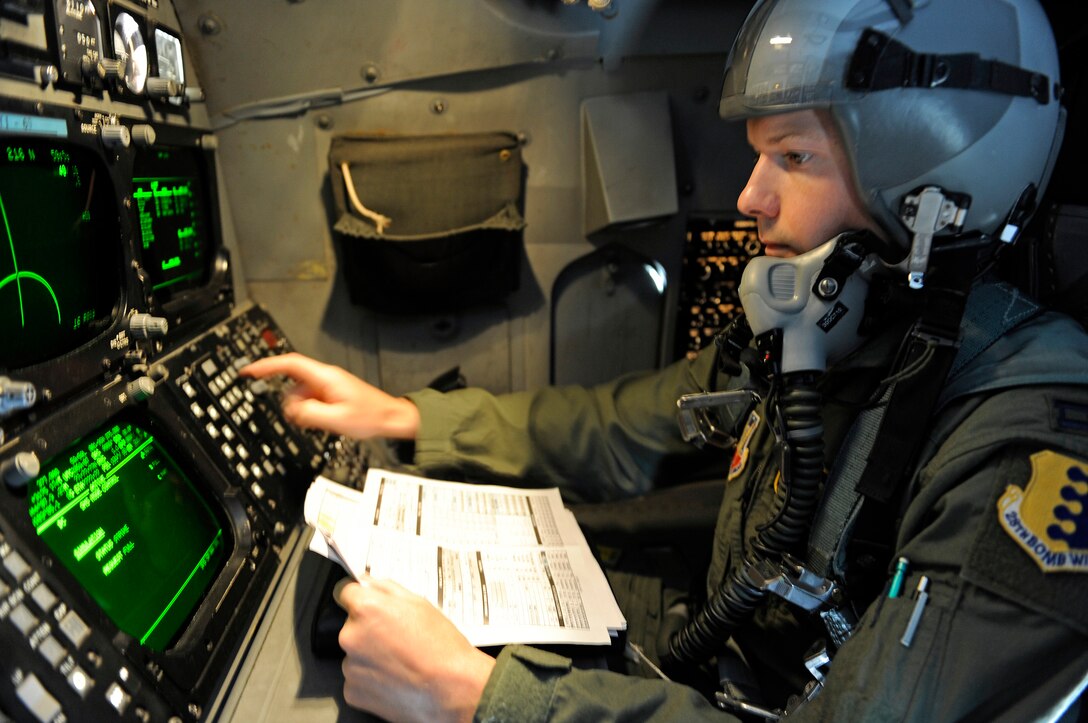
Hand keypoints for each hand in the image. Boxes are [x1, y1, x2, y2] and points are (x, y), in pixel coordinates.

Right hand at [240, 352, 419, 438]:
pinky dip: (310, 410)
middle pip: (292, 383)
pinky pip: (311, 399)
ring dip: (303, 409)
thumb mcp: (337, 420)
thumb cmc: (370, 416)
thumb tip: (292, 410)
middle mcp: (325, 377)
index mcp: (325, 377)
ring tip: (322, 422)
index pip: (289, 364)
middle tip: (304, 419)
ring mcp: (328, 384)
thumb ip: (309, 414)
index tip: (249, 370)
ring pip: (300, 393)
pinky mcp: (331, 393)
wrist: (390, 418)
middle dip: (291, 402)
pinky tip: (324, 421)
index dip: (266, 365)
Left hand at [335, 578, 495, 722]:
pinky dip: (371, 678)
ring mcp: (350, 666)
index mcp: (366, 609)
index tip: (367, 603)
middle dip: (369, 629)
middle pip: (351, 625)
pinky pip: (357, 678)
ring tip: (401, 660)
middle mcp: (351, 636)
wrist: (451, 688)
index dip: (358, 596)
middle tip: (397, 637)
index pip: (344, 592)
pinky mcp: (353, 691)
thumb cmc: (440, 646)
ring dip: (370, 655)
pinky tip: (395, 677)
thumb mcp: (420, 604)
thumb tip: (368, 583)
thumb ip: (387, 589)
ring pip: (355, 653)